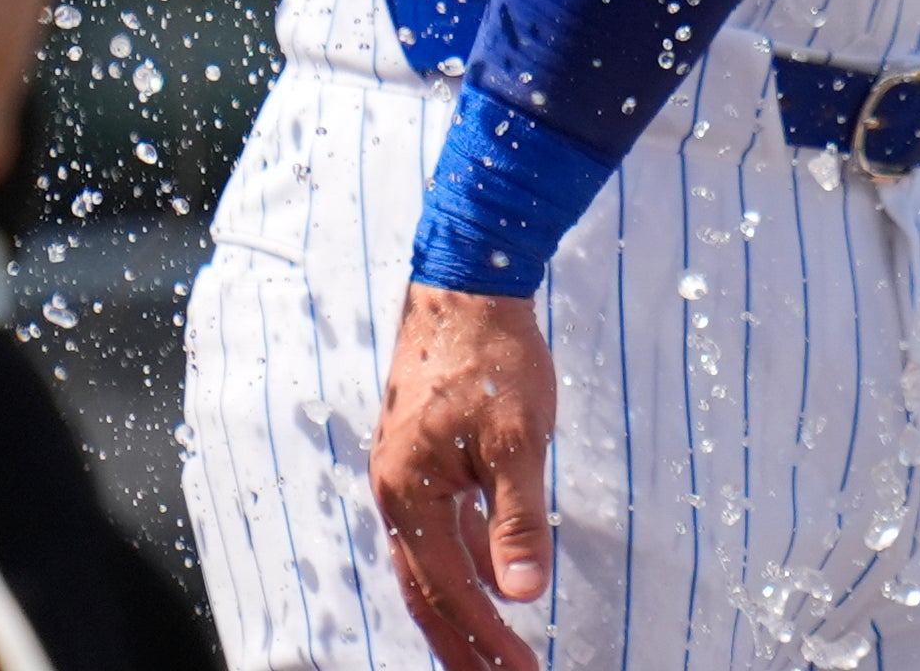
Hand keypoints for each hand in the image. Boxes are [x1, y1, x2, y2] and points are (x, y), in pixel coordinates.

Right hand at [369, 284, 558, 670]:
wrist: (467, 287)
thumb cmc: (493, 358)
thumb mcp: (519, 440)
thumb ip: (518, 520)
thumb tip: (523, 593)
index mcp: (410, 492)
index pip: (448, 588)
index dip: (485, 635)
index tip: (520, 670)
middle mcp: (397, 492)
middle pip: (426, 589)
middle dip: (463, 643)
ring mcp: (406, 476)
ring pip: (431, 563)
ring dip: (464, 609)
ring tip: (497, 652)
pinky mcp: (423, 460)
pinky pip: (440, 530)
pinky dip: (466, 565)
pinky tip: (496, 581)